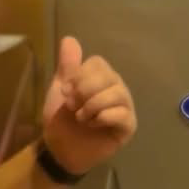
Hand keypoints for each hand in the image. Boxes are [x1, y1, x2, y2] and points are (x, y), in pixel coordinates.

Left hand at [41, 36, 136, 174]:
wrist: (60, 150)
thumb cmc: (62, 119)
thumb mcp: (60, 89)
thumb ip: (67, 65)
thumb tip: (69, 39)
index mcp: (101, 77)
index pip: (97, 63)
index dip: (78, 77)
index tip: (66, 92)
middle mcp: (116, 87)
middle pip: (107, 76)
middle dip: (84, 92)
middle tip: (72, 108)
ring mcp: (125, 106)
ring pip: (116, 93)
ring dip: (91, 106)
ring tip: (81, 118)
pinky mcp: (128, 126)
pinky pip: (121, 114)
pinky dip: (102, 118)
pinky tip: (93, 126)